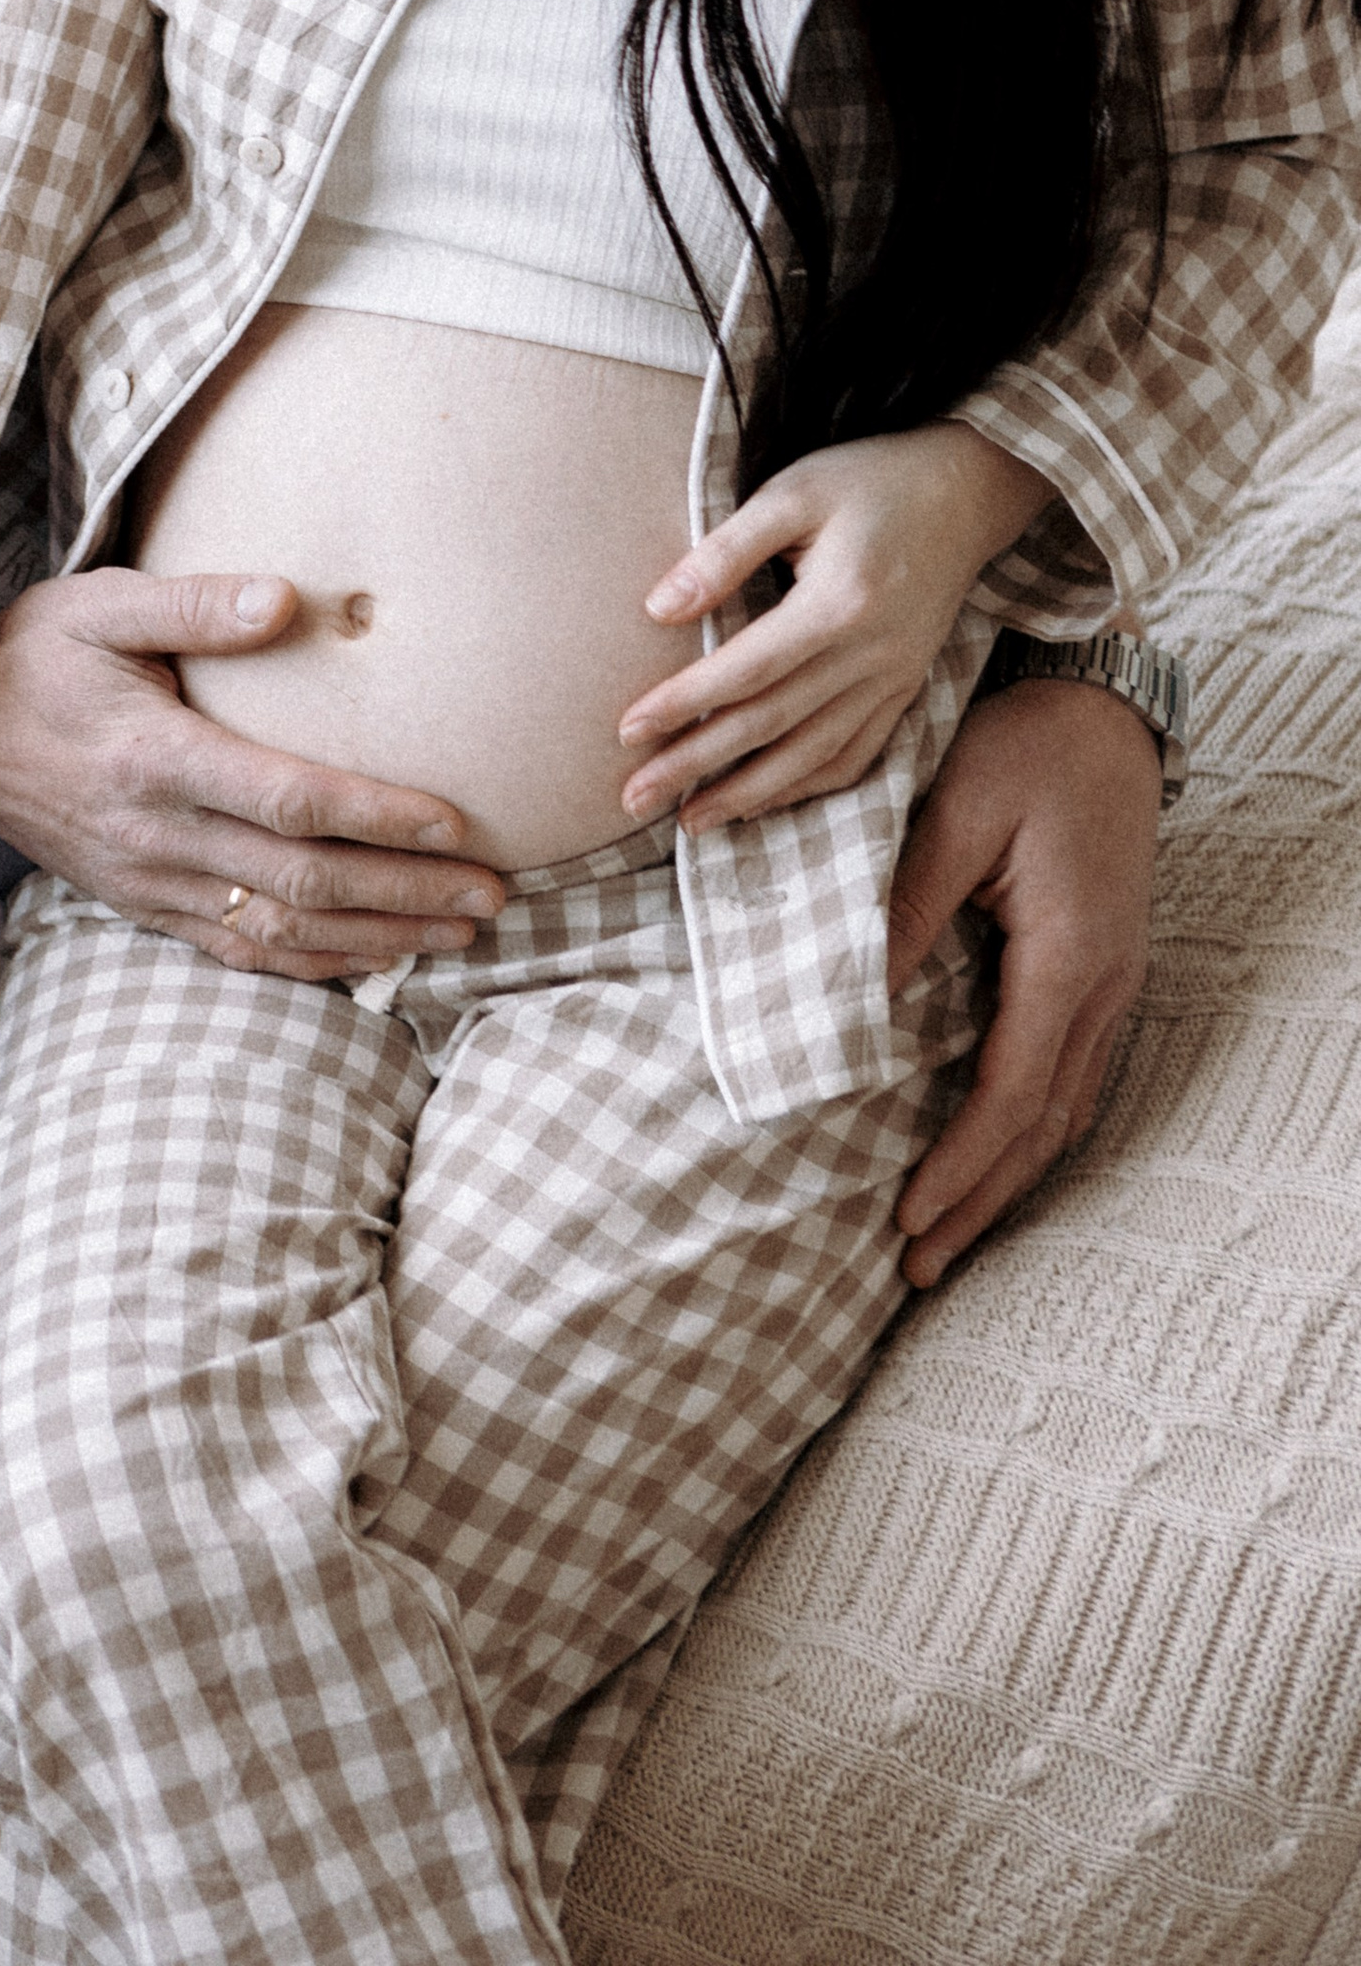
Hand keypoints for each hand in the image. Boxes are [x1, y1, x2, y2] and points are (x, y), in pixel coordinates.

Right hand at [0, 566, 507, 978]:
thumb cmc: (33, 657)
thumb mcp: (100, 604)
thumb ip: (194, 602)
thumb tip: (290, 600)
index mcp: (156, 760)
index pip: (289, 800)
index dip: (379, 816)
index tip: (458, 821)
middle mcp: (158, 837)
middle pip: (304, 880)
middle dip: (407, 893)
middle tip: (495, 893)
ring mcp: (151, 884)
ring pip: (283, 930)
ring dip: (379, 937)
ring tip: (461, 932)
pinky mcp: (145, 906)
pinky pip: (243, 952)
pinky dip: (316, 963)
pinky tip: (376, 960)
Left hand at [616, 422, 1055, 828]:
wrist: (967, 488)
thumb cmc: (868, 479)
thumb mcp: (792, 493)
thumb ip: (725, 552)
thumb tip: (658, 609)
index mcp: (839, 604)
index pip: (746, 671)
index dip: (684, 704)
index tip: (627, 731)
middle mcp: (872, 655)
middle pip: (771, 725)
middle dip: (697, 766)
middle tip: (634, 798)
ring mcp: (895, 679)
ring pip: (813, 755)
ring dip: (747, 794)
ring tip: (688, 820)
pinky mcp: (906, 689)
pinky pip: (857, 755)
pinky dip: (807, 786)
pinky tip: (763, 802)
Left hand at [885, 672, 1159, 1283]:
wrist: (1098, 701)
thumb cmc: (1023, 747)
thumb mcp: (954, 815)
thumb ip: (907, 908)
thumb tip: (853, 997)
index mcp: (1066, 958)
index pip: (1012, 1095)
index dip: (959, 1166)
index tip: (904, 1219)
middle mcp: (1102, 984)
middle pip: (1044, 1126)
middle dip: (980, 1199)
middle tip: (916, 1264)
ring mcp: (1110, 979)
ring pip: (1064, 1109)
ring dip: (1005, 1174)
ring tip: (946, 1232)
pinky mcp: (1099, 966)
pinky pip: (1070, 1073)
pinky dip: (1029, 1127)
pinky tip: (992, 1151)